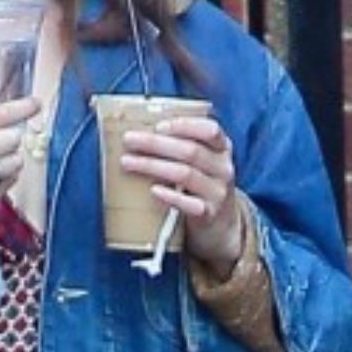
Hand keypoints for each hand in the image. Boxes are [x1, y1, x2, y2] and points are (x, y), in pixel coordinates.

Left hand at [115, 107, 246, 275]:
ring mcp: (217, 192)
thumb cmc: (201, 187)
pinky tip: (152, 190)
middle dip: (156, 143)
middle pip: (190, 151)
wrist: (221, 227)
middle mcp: (223, 168)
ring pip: (185, 174)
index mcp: (222, 149)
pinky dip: (170, 196)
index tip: (158, 126)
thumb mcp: (203, 164)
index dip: (184, 125)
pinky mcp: (208, 214)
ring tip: (128, 162)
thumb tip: (141, 132)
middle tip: (129, 140)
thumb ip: (183, 147)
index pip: (210, 130)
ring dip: (154, 166)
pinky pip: (189, 204)